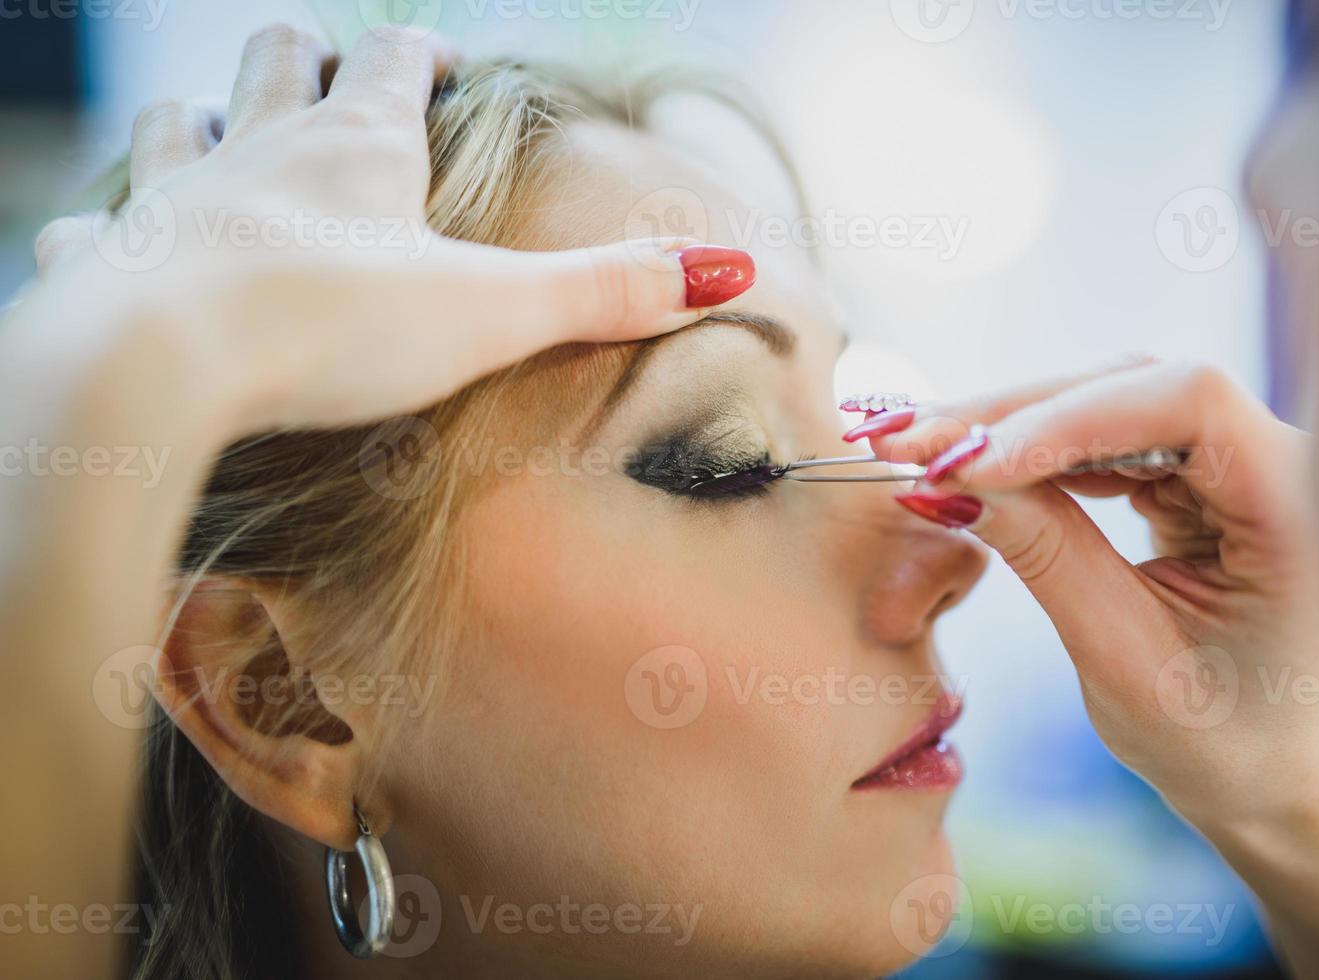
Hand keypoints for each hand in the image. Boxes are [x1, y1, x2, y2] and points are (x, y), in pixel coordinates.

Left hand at [25, 24, 754, 434]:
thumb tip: (724, 269)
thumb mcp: (492, 313)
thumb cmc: (332, 327)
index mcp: (357, 150)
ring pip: (178, 125)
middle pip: (279, 63)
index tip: (442, 62)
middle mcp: (260, 152)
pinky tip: (119, 243)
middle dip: (307, 57)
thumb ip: (605, 293)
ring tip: (217, 131)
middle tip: (328, 70)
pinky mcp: (112, 264)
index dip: (422, 56)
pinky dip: (114, 227)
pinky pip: (99, 227)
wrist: (162, 366)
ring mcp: (175, 201)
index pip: (394, 65)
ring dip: (201, 119)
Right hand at [860, 361, 1318, 827]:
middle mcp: (1280, 462)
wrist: (1270, 778)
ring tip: (913, 448)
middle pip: (1134, 389)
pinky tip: (964, 464)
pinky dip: (1028, 452)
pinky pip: (1102, 437)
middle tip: (901, 441)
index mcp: (1299, 510)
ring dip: (1004, 427)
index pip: (1189, 403)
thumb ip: (1047, 557)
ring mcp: (1235, 461)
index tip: (969, 463)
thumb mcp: (1126, 660)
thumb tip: (952, 480)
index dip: (1070, 418)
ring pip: (1106, 403)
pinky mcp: (1194, 474)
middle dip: (1011, 416)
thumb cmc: (1221, 742)